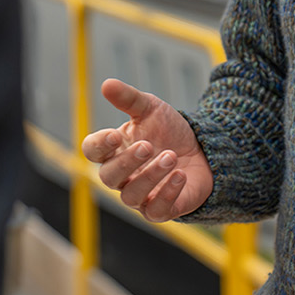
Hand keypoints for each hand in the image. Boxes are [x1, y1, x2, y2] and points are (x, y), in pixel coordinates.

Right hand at [80, 79, 212, 221]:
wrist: (202, 150)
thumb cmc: (168, 131)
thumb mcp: (151, 109)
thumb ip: (129, 99)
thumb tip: (106, 84)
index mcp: (114, 150)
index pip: (92, 151)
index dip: (99, 145)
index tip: (115, 136)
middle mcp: (122, 176)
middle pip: (109, 176)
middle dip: (127, 162)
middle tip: (148, 146)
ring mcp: (140, 195)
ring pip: (131, 196)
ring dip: (150, 176)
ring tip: (171, 156)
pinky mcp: (160, 209)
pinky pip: (155, 211)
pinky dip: (167, 194)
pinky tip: (180, 176)